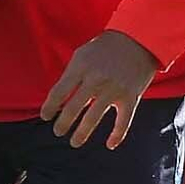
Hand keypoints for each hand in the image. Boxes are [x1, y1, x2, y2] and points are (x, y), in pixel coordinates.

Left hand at [41, 31, 158, 149]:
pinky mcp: (131, 97)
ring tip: (74, 142)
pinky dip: (117, 135)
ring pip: (93, 118)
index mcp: (81, 67)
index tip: (45, 116)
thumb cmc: (106, 47)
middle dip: (62, 124)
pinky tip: (110, 145)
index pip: (58, 92)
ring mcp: (113, 89)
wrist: (139, 38)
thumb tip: (58, 100)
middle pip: (72, 108)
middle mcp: (95, 79)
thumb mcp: (82, 54)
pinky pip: (123, 121)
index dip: (49, 107)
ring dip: (81, 134)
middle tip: (58, 131)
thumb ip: (71, 75)